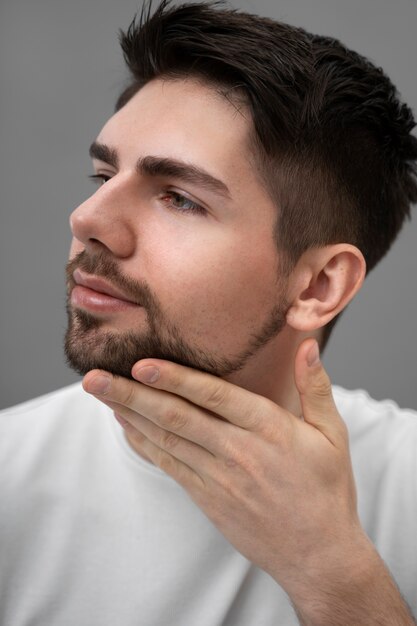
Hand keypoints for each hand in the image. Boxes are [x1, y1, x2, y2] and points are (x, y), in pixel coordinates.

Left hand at [82, 339, 368, 600]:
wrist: (317, 554)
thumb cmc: (326, 490)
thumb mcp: (332, 435)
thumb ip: (315, 387)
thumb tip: (307, 345)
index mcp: (268, 428)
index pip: (214, 397)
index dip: (176, 379)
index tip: (141, 364)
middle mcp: (237, 451)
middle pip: (176, 416)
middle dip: (131, 394)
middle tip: (95, 378)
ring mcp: (218, 477)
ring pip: (165, 439)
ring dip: (128, 415)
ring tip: (99, 395)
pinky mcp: (207, 497)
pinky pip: (168, 465)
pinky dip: (143, 444)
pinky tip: (125, 426)